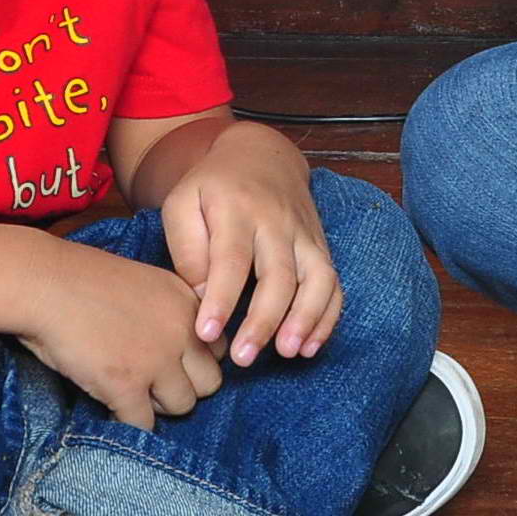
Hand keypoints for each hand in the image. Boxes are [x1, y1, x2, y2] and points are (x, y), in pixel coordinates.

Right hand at [19, 244, 222, 431]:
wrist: (45, 283)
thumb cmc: (82, 280)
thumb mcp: (146, 284)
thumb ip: (169, 312)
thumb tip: (174, 345)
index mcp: (190, 303)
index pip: (220, 348)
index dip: (195, 361)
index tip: (173, 364)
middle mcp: (184, 332)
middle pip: (210, 382)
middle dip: (184, 388)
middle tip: (153, 386)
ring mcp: (158, 361)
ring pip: (182, 405)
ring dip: (158, 407)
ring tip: (132, 396)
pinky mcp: (126, 385)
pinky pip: (143, 423)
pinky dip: (129, 424)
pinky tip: (112, 411)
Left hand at [159, 125, 340, 365]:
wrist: (262, 156)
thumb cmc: (212, 187)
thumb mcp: (182, 202)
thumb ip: (187, 248)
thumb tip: (200, 296)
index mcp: (238, 211)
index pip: (231, 259)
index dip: (221, 298)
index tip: (206, 333)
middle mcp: (278, 223)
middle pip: (279, 275)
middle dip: (264, 319)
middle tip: (243, 359)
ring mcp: (306, 235)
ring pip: (317, 279)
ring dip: (306, 319)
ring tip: (287, 353)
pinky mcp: (321, 247)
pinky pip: (334, 283)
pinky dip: (328, 316)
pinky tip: (309, 347)